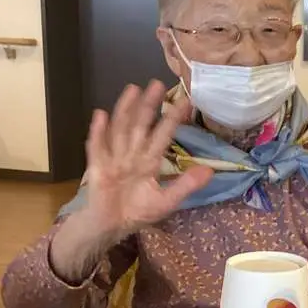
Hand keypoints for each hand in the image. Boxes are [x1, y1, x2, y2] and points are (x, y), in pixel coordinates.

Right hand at [80, 80, 213, 240]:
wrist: (112, 225)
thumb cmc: (138, 210)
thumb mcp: (167, 200)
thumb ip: (186, 185)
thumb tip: (209, 171)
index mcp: (150, 160)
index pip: (164, 135)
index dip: (174, 118)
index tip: (186, 101)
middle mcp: (133, 153)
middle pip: (141, 125)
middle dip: (149, 105)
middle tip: (158, 83)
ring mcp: (115, 157)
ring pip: (121, 129)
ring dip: (125, 109)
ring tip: (133, 89)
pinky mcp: (98, 165)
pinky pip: (97, 146)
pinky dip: (98, 131)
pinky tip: (100, 114)